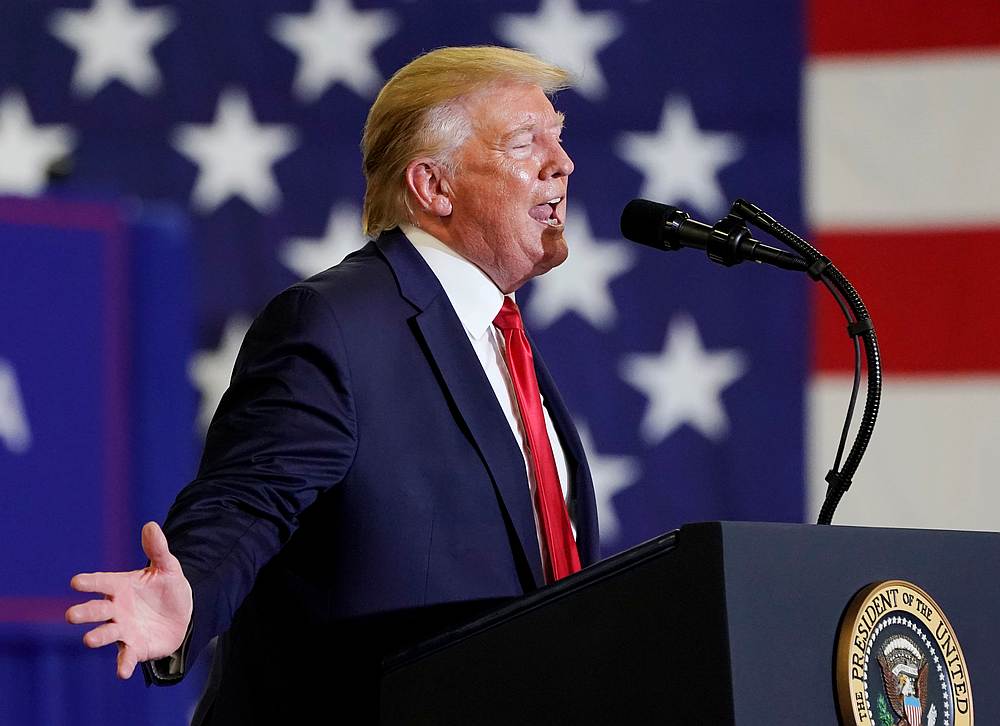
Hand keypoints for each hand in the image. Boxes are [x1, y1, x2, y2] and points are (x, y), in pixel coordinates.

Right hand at [66, 521, 193, 678]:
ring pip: (105, 633)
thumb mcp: (167, 567)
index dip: (89, 582)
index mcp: (120, 586)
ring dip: (97, 637)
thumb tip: (151, 525)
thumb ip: (158, 549)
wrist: (184, 614)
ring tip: (90, 639)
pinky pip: (126, 657)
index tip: (76, 581)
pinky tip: (122, 673)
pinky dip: (122, 665)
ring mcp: (123, 629)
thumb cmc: (168, 588)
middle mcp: (116, 609)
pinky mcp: (134, 647)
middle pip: (96, 610)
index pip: (102, 582)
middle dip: (84, 613)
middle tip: (72, 615)